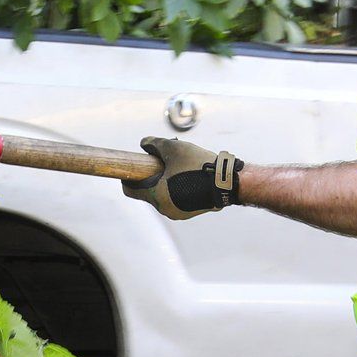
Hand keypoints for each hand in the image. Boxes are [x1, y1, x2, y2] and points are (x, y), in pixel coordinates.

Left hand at [123, 136, 243, 219]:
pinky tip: (189, 176)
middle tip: (163, 162)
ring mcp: (178, 213)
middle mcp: (164, 208)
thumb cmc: (199, 165)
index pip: (130, 190)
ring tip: (180, 167)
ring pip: (163, 195)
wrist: (228, 182)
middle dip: (152, 177)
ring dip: (166, 182)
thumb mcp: (174, 148)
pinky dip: (177, 188)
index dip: (128, 177)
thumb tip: (144, 144)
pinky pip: (176, 199)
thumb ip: (155, 144)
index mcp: (156, 196)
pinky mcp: (190, 213)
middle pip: (148, 191)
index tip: (132, 168)